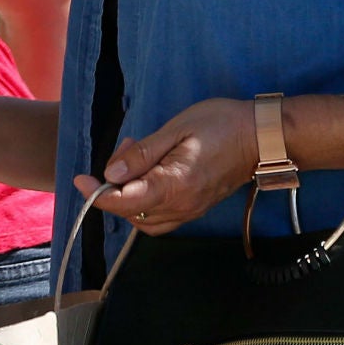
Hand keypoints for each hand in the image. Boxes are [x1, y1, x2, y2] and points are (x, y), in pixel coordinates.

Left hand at [73, 97, 257, 233]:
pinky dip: (143, 203)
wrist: (263, 136)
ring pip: (144, 219)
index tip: (80, 178)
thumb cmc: (221, 124)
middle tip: (122, 151)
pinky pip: (160, 218)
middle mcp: (182, 206)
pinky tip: (147, 174)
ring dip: (127, 197)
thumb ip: (142, 154)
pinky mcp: (196, 208)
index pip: (124, 203)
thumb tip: (111, 173)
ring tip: (134, 159)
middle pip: (130, 213)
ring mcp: (191, 211)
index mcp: (175, 186)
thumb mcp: (176, 130)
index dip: (96, 194)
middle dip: (112, 188)